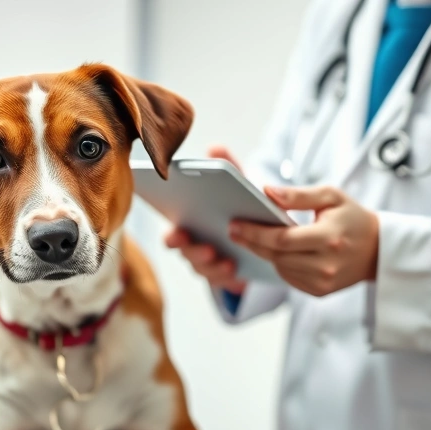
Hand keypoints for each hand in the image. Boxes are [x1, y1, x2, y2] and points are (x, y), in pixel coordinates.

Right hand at [164, 145, 247, 294]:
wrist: (258, 230)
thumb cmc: (238, 204)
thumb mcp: (236, 186)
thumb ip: (226, 168)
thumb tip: (215, 147)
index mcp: (188, 224)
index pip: (172, 234)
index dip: (173, 236)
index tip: (179, 232)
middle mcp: (192, 246)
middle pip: (186, 254)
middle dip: (193, 251)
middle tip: (206, 248)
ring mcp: (207, 264)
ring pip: (203, 269)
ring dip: (212, 266)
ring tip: (226, 260)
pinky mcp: (225, 277)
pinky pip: (223, 282)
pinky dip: (229, 278)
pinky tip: (239, 273)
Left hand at [229, 185, 378, 296]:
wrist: (379, 250)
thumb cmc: (353, 218)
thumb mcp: (331, 196)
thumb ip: (298, 195)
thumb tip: (267, 192)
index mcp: (329, 238)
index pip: (282, 239)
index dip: (255, 232)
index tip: (235, 224)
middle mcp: (326, 264)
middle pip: (276, 255)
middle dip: (253, 242)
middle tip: (234, 230)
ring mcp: (323, 282)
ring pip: (280, 267)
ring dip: (266, 252)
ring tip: (255, 237)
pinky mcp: (320, 292)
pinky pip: (289, 278)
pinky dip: (280, 264)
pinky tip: (279, 251)